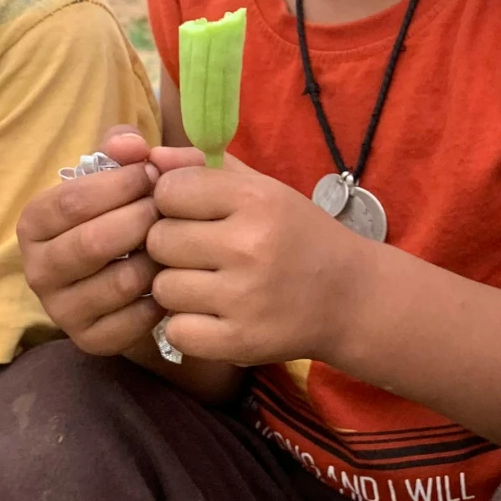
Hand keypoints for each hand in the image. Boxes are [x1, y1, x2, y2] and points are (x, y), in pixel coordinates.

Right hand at [16, 128, 168, 356]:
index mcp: (34, 222)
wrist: (130, 271)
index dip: (121, 183)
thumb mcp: (118, 174)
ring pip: (119, 282)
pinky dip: (161, 297)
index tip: (153, 173)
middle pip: (93, 242)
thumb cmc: (122, 211)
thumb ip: (123, 150)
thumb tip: (131, 144)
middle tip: (170, 208)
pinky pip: (134, 320)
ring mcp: (61, 310)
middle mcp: (37, 269)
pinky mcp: (90, 340)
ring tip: (174, 241)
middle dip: (142, 219)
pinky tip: (170, 277)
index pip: (73, 200)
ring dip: (157, 259)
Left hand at [145, 158, 370, 366]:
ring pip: (163, 288)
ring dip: (179, 288)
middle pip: (158, 240)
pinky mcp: (241, 341)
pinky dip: (189, 327)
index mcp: (256, 200)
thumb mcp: (262, 189)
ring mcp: (245, 298)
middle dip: (171, 246)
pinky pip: (176, 331)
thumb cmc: (298, 235)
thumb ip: (203, 167)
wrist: (351, 297)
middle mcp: (250, 246)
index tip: (193, 212)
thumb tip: (149, 158)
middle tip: (201, 253)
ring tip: (208, 285)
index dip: (172, 201)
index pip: (168, 190)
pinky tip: (213, 316)